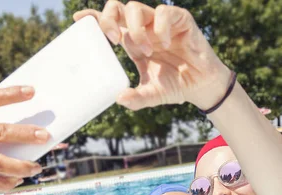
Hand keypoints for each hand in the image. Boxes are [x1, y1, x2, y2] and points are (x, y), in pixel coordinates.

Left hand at [74, 1, 231, 110]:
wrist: (202, 86)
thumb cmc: (176, 86)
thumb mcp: (152, 95)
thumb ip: (136, 98)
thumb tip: (119, 98)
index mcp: (133, 42)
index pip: (110, 23)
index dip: (94, 17)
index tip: (79, 18)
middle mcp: (144, 29)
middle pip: (118, 8)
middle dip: (109, 18)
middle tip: (113, 39)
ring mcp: (161, 23)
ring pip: (137, 8)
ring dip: (136, 28)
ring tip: (146, 50)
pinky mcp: (180, 21)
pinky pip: (164, 13)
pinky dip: (160, 27)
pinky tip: (164, 43)